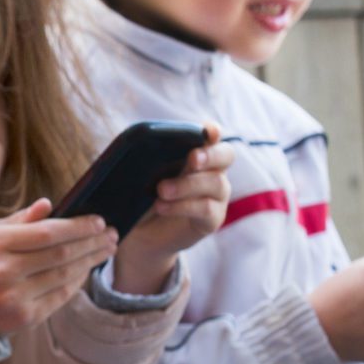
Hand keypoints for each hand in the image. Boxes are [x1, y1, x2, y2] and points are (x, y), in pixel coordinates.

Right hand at [0, 199, 117, 335]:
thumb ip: (20, 220)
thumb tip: (49, 205)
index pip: (46, 232)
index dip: (77, 227)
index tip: (99, 221)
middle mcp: (3, 270)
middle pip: (60, 254)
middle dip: (91, 243)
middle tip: (110, 235)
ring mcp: (14, 296)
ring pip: (64, 275)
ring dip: (90, 262)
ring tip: (105, 250)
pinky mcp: (24, 317)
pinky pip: (61, 296)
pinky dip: (77, 281)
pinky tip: (87, 270)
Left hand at [111, 126, 233, 294]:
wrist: (139, 233)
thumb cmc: (139, 196)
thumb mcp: (139, 175)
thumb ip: (145, 158)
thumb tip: (137, 144)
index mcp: (196, 153)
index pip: (212, 136)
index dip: (212, 131)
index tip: (206, 130)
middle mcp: (212, 171)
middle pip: (226, 155)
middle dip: (210, 154)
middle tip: (192, 158)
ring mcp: (216, 195)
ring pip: (216, 183)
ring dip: (187, 185)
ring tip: (161, 190)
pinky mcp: (212, 219)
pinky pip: (206, 208)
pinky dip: (183, 206)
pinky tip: (162, 206)